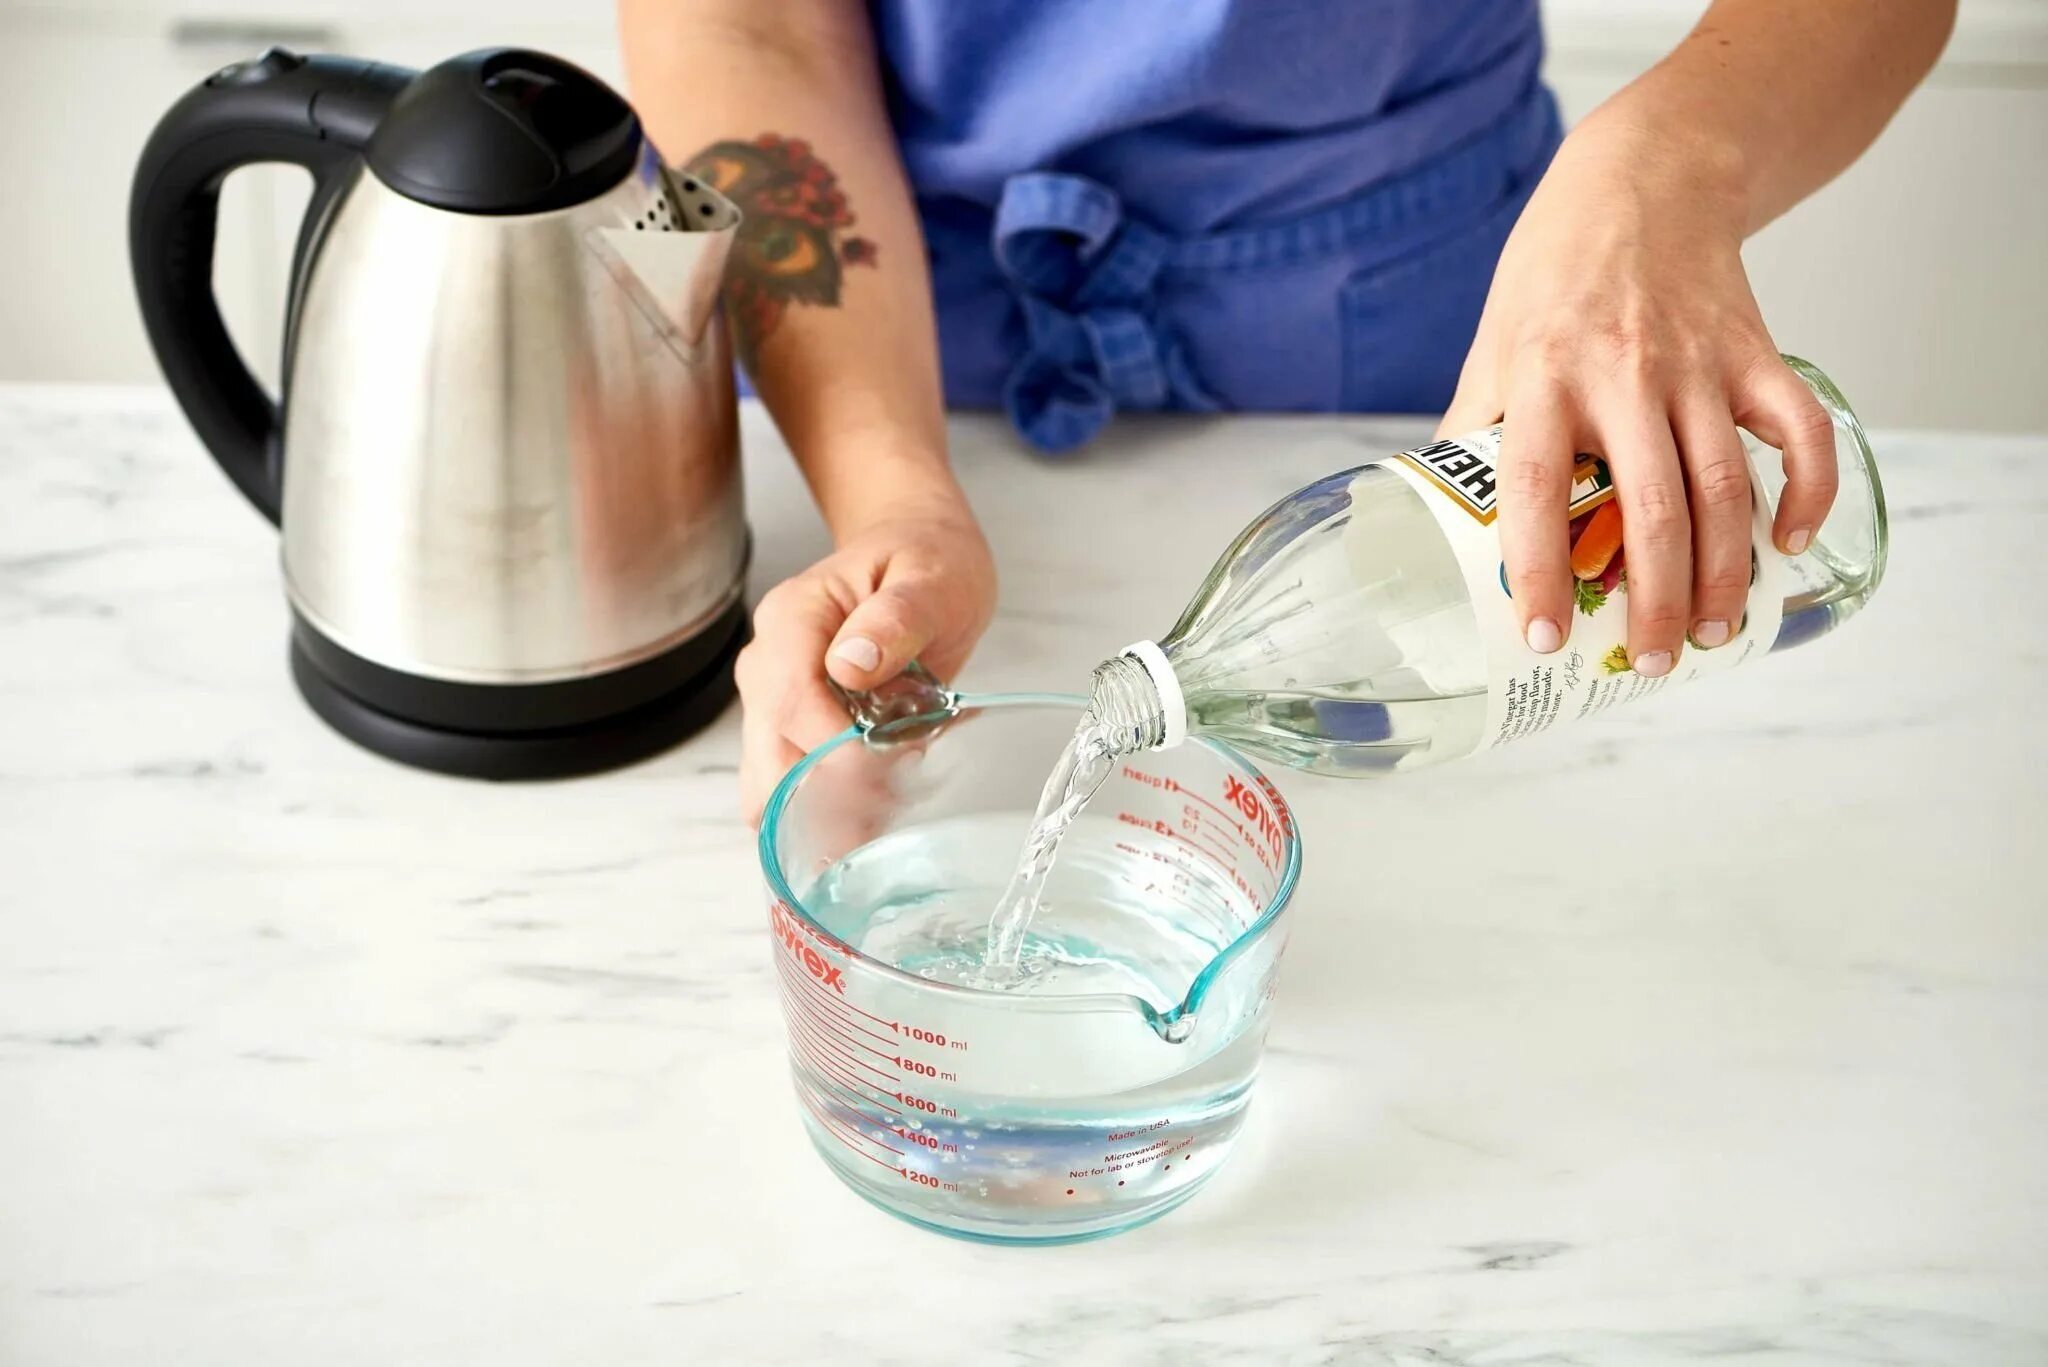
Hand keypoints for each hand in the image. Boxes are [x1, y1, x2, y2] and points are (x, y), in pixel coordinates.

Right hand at [736, 494, 994, 823]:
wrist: (915, 554)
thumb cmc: (924, 561)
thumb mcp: (930, 577)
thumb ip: (895, 618)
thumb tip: (850, 665)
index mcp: (791, 620)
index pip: (789, 703)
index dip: (835, 752)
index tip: (893, 769)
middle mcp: (765, 665)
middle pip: (768, 758)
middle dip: (827, 800)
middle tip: (895, 806)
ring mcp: (770, 703)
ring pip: (768, 789)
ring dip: (824, 818)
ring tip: (888, 811)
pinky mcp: (788, 732)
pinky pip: (791, 791)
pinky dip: (829, 813)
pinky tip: (879, 806)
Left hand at [1439, 115, 1837, 673]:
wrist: (1647, 177)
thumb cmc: (1554, 273)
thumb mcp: (1494, 344)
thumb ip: (1475, 429)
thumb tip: (1441, 519)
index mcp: (1543, 374)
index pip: (1538, 484)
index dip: (1539, 564)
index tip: (1541, 634)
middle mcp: (1624, 372)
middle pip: (1652, 506)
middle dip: (1655, 598)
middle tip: (1653, 661)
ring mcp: (1697, 363)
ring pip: (1725, 486)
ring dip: (1727, 570)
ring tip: (1716, 633)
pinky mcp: (1756, 351)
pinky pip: (1800, 429)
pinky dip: (1807, 489)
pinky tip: (1793, 542)